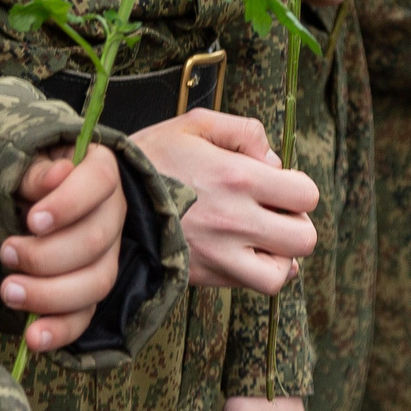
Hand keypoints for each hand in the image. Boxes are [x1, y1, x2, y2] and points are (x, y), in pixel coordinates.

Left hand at [2, 143, 126, 352]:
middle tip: (7, 253)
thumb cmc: (29, 174)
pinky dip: (60, 330)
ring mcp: (107, 255)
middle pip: (95, 241)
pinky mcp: (89, 290)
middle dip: (47, 255)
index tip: (33, 220)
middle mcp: (113, 214)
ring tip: (10, 291)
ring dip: (50, 294)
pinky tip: (33, 338)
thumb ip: (38, 169)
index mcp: (101, 172)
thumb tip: (58, 174)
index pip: (98, 184)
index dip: (68, 204)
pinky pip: (85, 316)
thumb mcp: (29, 159)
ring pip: (95, 283)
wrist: (32, 197)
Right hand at [128, 110, 318, 292]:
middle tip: (273, 212)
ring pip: (283, 272)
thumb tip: (274, 161)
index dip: (297, 188)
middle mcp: (235, 220)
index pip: (306, 194)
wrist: (104, 201)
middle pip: (304, 237)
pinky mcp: (205, 276)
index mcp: (237, 177)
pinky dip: (260, 273)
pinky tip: (245, 253)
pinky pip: (254, 286)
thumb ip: (243, 131)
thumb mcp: (193, 124)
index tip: (276, 184)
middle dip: (295, 222)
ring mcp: (220, 254)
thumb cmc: (149, 158)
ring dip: (281, 255)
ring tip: (262, 238)